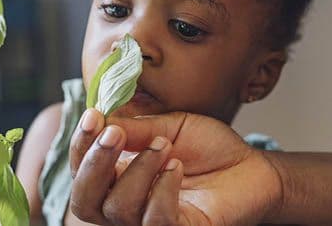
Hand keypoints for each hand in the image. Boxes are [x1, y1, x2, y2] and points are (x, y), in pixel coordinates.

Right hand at [69, 109, 282, 225]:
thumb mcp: (169, 127)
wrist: (250, 166)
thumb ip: (135, 129)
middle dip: (95, 163)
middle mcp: (126, 204)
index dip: (81, 144)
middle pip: (84, 201)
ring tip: (165, 146)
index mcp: (118, 175)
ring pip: (118, 209)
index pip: (81, 169)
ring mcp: (148, 223)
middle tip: (116, 134)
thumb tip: (100, 121)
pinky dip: (161, 190)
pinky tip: (177, 167)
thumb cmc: (209, 148)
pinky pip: (154, 222)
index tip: (93, 115)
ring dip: (139, 169)